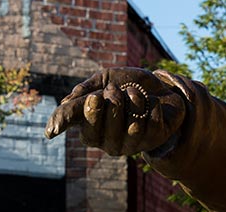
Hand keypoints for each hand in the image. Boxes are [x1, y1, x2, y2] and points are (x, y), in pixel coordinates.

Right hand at [43, 67, 188, 155]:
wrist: (160, 88)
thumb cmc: (128, 85)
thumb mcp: (105, 79)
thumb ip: (86, 89)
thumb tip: (64, 103)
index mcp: (91, 127)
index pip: (82, 128)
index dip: (87, 114)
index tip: (95, 97)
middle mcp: (107, 142)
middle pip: (107, 124)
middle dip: (114, 99)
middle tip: (117, 89)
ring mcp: (129, 145)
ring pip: (132, 124)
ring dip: (136, 100)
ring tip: (136, 94)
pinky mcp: (151, 141)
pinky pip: (152, 122)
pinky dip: (153, 105)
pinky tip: (152, 104)